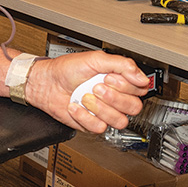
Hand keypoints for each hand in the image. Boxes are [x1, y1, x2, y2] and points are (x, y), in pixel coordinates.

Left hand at [26, 51, 149, 132]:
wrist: (46, 83)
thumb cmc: (66, 70)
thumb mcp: (94, 59)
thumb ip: (121, 65)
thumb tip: (142, 77)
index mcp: (119, 81)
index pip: (140, 90)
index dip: (126, 85)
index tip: (109, 77)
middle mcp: (115, 98)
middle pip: (134, 107)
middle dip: (113, 97)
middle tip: (96, 87)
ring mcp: (104, 112)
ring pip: (120, 120)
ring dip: (100, 108)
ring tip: (85, 97)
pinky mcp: (92, 124)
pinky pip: (99, 127)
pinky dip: (84, 116)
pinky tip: (76, 105)